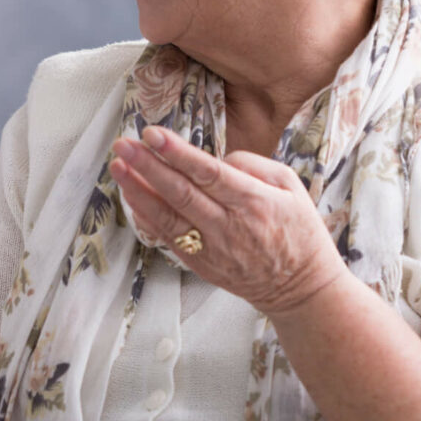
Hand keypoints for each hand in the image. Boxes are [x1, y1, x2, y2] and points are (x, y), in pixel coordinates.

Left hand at [108, 126, 346, 316]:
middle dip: (147, 166)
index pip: (208, 173)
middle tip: (122, 144)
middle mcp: (230, 226)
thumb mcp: (291, 186)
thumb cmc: (297, 229)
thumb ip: (253, 164)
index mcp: (254, 202)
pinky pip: (167, 237)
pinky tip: (131, 196)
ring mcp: (213, 248)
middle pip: (181, 192)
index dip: (177, 153)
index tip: (152, 134)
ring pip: (168, 216)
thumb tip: (215, 157)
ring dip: (138, 190)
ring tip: (118, 166)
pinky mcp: (200, 264)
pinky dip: (146, 216)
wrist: (301, 287)